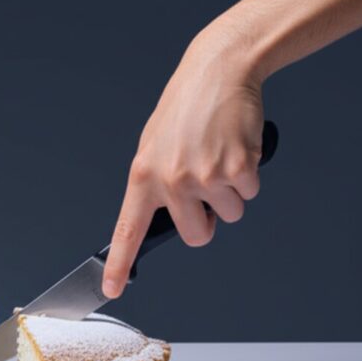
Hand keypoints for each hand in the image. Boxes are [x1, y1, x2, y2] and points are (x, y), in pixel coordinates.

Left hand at [101, 32, 264, 297]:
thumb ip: (155, 183)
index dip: (119, 265)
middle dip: (207, 221)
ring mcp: (204, 178)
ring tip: (219, 155)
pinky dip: (250, 176)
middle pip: (196, 236)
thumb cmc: (186, 108)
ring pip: (228, 215)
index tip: (111, 289)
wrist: (217, 71)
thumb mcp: (154, 145)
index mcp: (143, 176)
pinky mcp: (237, 171)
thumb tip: (164, 214)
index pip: (127, 230)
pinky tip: (236, 148)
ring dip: (230, 192)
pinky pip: (249, 194)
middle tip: (207, 187)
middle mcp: (171, 181)